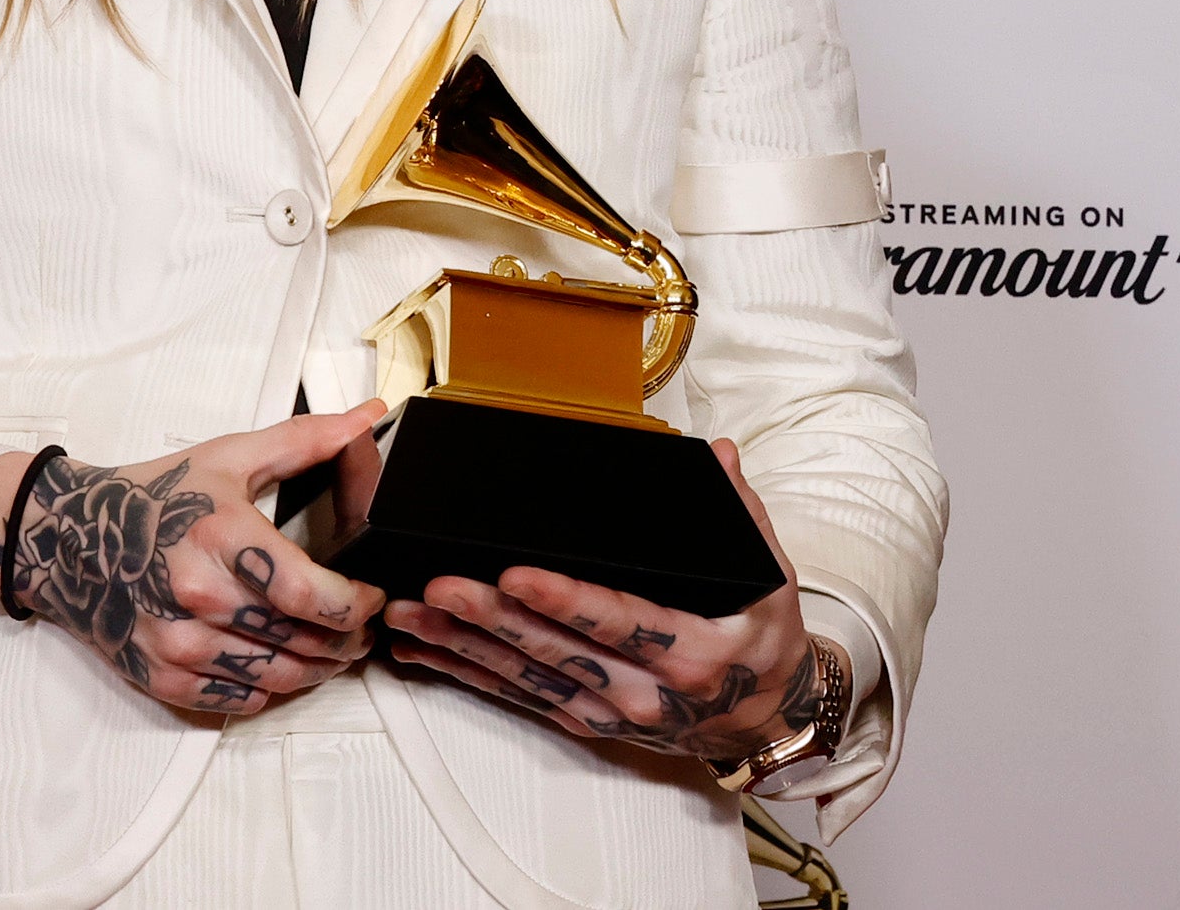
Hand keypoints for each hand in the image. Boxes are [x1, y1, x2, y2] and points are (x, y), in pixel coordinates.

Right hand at [0, 403, 386, 717]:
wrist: (65, 537)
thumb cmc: (151, 497)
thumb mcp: (226, 458)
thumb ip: (305, 440)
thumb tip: (369, 416)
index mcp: (218, 536)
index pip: (309, 593)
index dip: (357, 605)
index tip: (370, 596)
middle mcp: (196, 595)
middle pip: (304, 642)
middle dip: (348, 639)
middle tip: (358, 626)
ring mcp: (177, 642)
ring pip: (280, 679)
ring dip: (318, 669)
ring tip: (327, 646)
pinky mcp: (162, 676)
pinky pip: (242, 701)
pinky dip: (269, 687)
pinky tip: (274, 660)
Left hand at [385, 438, 832, 765]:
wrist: (767, 718)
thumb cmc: (759, 641)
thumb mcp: (768, 579)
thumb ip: (742, 513)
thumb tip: (721, 456)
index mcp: (692, 651)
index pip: (620, 621)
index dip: (565, 600)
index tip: (516, 576)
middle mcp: (648, 691)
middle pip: (558, 651)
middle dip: (492, 618)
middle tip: (440, 586)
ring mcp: (612, 712)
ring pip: (527, 677)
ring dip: (464, 645)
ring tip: (411, 613)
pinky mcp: (586, 722)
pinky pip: (520, 697)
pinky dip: (467, 673)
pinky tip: (426, 648)